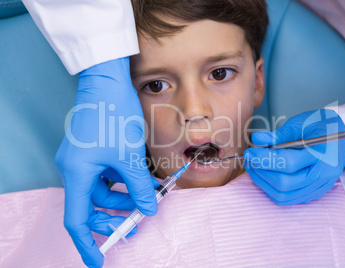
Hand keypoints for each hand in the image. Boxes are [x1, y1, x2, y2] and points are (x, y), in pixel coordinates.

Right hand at [55, 57, 156, 266]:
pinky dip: (125, 180)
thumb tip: (149, 208)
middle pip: (92, 206)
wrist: (108, 80)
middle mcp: (76, 169)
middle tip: (138, 220)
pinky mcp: (95, 151)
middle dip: (115, 216)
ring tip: (149, 195)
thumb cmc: (113, 114)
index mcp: (76, 173)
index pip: (76, 219)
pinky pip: (109, 175)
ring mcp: (85, 160)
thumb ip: (139, 186)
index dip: (87, 243)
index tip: (98, 261)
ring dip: (125, 196)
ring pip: (104, 190)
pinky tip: (144, 180)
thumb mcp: (129, 155)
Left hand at [244, 109, 344, 205]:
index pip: (289, 163)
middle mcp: (324, 175)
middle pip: (285, 183)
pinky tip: (264, 176)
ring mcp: (320, 187)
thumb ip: (279, 134)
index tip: (250, 152)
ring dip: (263, 183)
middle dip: (261, 172)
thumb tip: (257, 140)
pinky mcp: (313, 194)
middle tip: (249, 159)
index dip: (265, 159)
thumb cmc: (321, 126)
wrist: (341, 138)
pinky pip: (288, 199)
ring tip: (254, 167)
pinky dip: (272, 190)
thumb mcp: (301, 122)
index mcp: (324, 154)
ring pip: (284, 195)